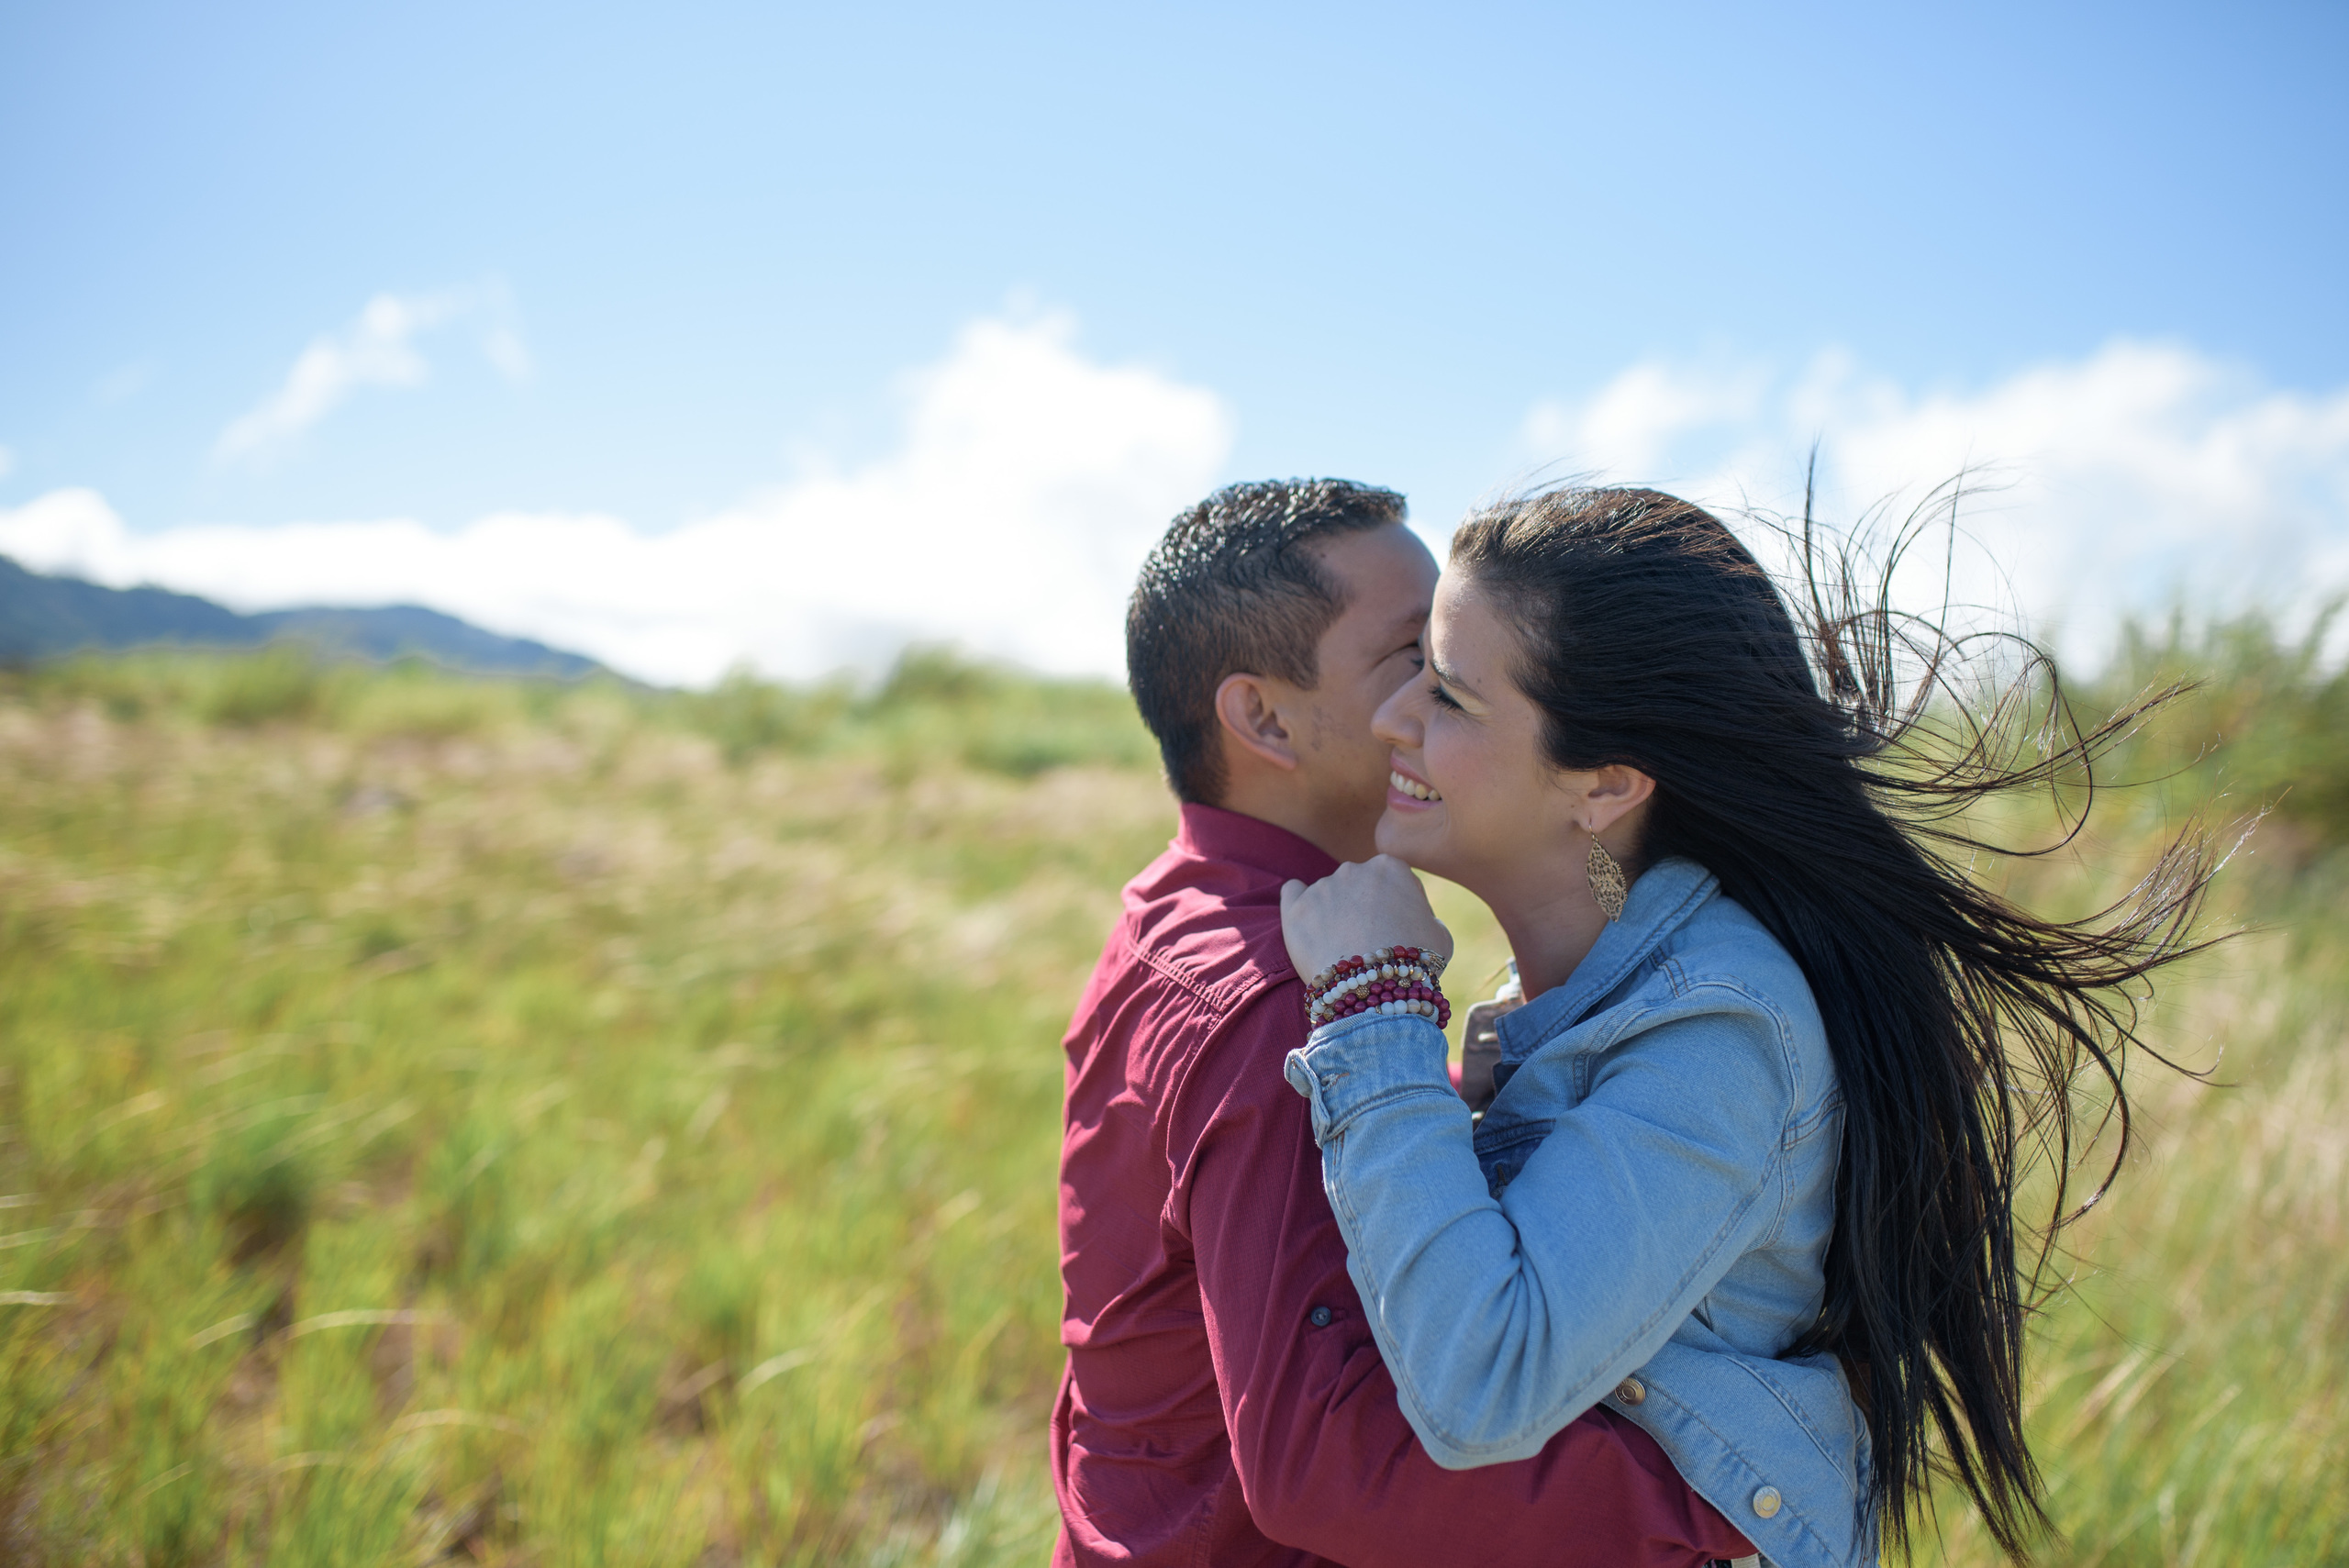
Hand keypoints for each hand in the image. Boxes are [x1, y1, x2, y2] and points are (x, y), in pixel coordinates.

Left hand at [1280, 855, 1453, 983]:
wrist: (1374, 989)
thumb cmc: (1414, 963)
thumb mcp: (1441, 936)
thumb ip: (1427, 916)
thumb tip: (1419, 921)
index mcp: (1391, 867)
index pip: (1397, 882)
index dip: (1401, 909)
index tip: (1400, 933)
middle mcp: (1354, 869)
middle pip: (1361, 887)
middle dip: (1366, 909)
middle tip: (1370, 944)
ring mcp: (1322, 887)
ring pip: (1330, 895)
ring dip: (1336, 914)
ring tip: (1343, 949)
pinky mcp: (1296, 909)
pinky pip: (1293, 893)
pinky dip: (1299, 903)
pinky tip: (1306, 919)